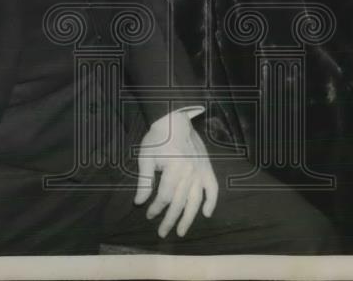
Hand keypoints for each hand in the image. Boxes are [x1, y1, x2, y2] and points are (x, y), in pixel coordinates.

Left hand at [134, 111, 218, 238]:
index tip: (148, 215)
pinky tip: (206, 213)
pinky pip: (213, 187)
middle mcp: (190, 172)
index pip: (165, 196)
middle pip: (180, 202)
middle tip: (162, 233)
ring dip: (189, 217)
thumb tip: (139, 202)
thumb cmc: (157, 138)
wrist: (174, 119)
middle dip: (169, 219)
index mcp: (175, 168)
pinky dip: (211, 201)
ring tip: (181, 231)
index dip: (156, 208)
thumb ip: (144, 181)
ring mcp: (201, 170)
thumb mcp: (145, 158)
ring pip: (196, 199)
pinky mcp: (207, 167)